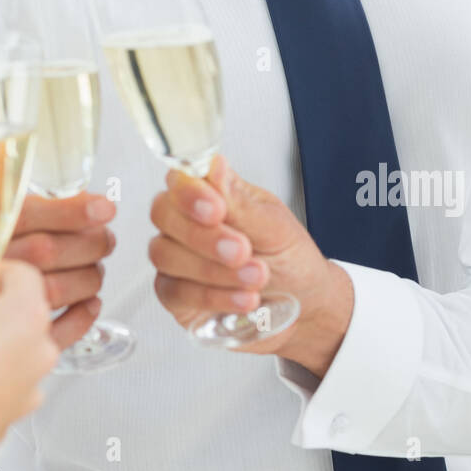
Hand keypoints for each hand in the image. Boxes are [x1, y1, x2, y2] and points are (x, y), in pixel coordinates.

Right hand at [5, 190, 116, 347]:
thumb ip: (37, 207)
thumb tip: (92, 203)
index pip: (28, 213)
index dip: (72, 211)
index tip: (105, 208)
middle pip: (46, 251)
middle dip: (89, 244)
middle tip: (106, 240)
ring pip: (52, 290)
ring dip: (88, 279)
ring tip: (95, 270)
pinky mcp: (3, 340)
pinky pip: (49, 333)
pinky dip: (81, 318)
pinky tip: (90, 303)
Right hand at [149, 156, 353, 375]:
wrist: (306, 306)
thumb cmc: (289, 258)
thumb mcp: (275, 227)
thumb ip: (240, 203)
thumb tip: (215, 165)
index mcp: (210, 194)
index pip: (179, 179)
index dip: (190, 192)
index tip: (217, 208)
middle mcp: (186, 222)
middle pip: (163, 214)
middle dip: (203, 235)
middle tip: (242, 249)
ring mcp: (176, 259)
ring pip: (165, 254)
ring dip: (213, 269)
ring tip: (257, 277)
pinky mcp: (174, 296)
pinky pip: (173, 292)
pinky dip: (212, 296)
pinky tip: (244, 298)